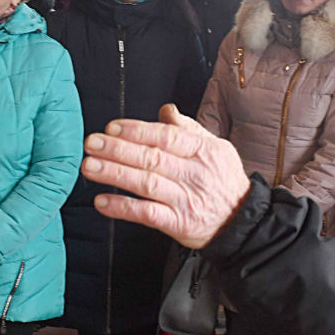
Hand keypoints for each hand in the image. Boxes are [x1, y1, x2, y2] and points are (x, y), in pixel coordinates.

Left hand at [81, 104, 250, 248]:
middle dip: (117, 149)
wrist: (244, 223)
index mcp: (203, 151)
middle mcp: (194, 174)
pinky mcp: (179, 224)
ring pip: (146, 184)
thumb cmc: (226, 183)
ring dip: (115, 174)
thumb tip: (166, 110)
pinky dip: (123, 208)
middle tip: (92, 143)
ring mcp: (186, 200)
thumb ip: (189, 129)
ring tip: (91, 167)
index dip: (137, 131)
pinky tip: (103, 202)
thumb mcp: (217, 149)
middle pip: (151, 158)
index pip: (166, 136)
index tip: (112, 127)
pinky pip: (147, 214)